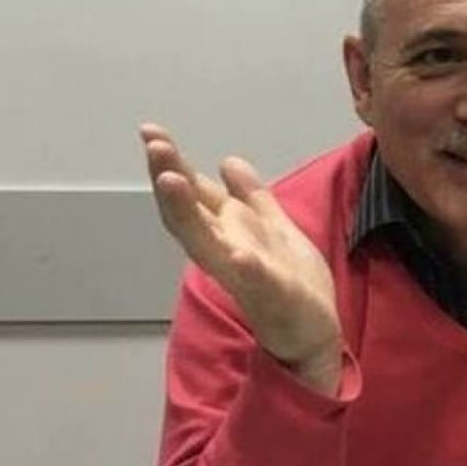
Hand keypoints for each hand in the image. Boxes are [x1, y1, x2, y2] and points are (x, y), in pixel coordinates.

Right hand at [140, 123, 342, 394]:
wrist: (314, 333)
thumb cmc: (292, 282)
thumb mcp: (274, 227)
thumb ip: (251, 198)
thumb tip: (227, 161)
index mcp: (231, 233)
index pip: (195, 195)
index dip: (173, 164)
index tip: (151, 133)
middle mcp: (228, 252)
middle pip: (189, 214)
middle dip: (169, 179)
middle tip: (153, 146)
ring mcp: (248, 277)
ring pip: (208, 245)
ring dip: (188, 214)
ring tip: (172, 182)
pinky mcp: (275, 297)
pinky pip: (258, 282)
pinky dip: (247, 268)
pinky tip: (239, 254)